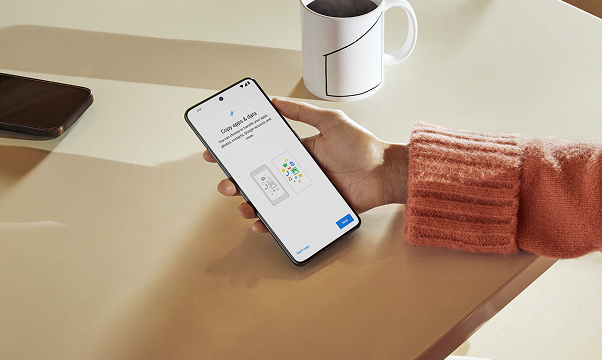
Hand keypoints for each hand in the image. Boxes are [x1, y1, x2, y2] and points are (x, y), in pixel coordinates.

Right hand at [203, 97, 407, 232]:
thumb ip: (302, 112)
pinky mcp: (314, 208)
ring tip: (243, 203)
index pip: (262, 151)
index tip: (216, 153)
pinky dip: (272, 223)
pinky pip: (288, 218)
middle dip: (238, 181)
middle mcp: (298, 172)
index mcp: (299, 150)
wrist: (386, 173)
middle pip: (260, 178)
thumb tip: (273, 100)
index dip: (238, 153)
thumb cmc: (363, 146)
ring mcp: (305, 192)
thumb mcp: (331, 121)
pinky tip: (262, 223)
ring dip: (251, 203)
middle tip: (227, 182)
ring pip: (270, 200)